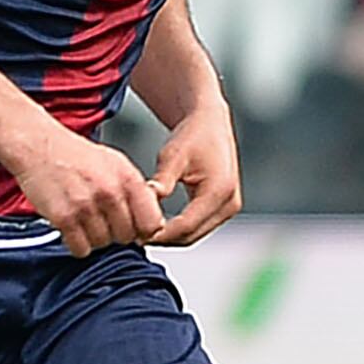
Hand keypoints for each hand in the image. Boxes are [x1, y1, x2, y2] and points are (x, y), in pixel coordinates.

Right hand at [6, 120, 165, 257]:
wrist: (39, 147)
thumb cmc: (76, 155)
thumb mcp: (117, 164)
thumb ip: (137, 191)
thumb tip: (154, 220)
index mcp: (128, 179)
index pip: (152, 223)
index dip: (143, 230)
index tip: (135, 229)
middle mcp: (110, 193)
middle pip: (126, 237)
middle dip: (116, 233)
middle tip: (103, 220)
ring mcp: (86, 207)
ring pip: (103, 245)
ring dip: (94, 238)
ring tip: (85, 220)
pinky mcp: (64, 218)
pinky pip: (80, 248)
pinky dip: (77, 244)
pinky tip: (73, 228)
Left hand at [146, 104, 242, 247]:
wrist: (210, 124)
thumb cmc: (192, 135)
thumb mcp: (173, 155)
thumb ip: (162, 180)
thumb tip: (146, 205)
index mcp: (219, 191)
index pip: (185, 226)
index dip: (158, 234)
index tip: (134, 235)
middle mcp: (229, 203)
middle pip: (190, 236)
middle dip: (162, 239)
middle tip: (133, 237)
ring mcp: (229, 208)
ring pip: (194, 236)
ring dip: (169, 237)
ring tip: (141, 232)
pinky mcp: (224, 209)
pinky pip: (198, 228)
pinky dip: (178, 230)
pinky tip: (156, 225)